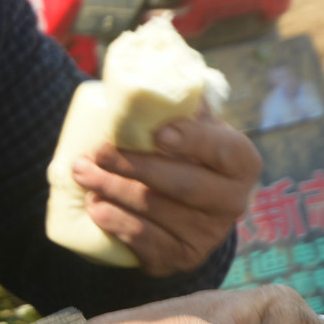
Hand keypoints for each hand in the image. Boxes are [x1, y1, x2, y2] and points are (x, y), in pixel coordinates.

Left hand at [71, 108, 261, 275]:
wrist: (184, 204)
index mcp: (240, 161)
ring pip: (156, 212)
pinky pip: (148, 244)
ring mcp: (209, 234)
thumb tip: (156, 66)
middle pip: (182, 184)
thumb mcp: (190, 123)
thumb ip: (181, 101)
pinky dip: (118, 224)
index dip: (193, 141)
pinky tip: (96, 209)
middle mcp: (233, 201)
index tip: (158, 134)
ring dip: (114, 192)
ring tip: (83, 175)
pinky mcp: (183, 257)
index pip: (223, 149)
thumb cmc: (182, 150)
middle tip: (96, 152)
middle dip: (133, 167)